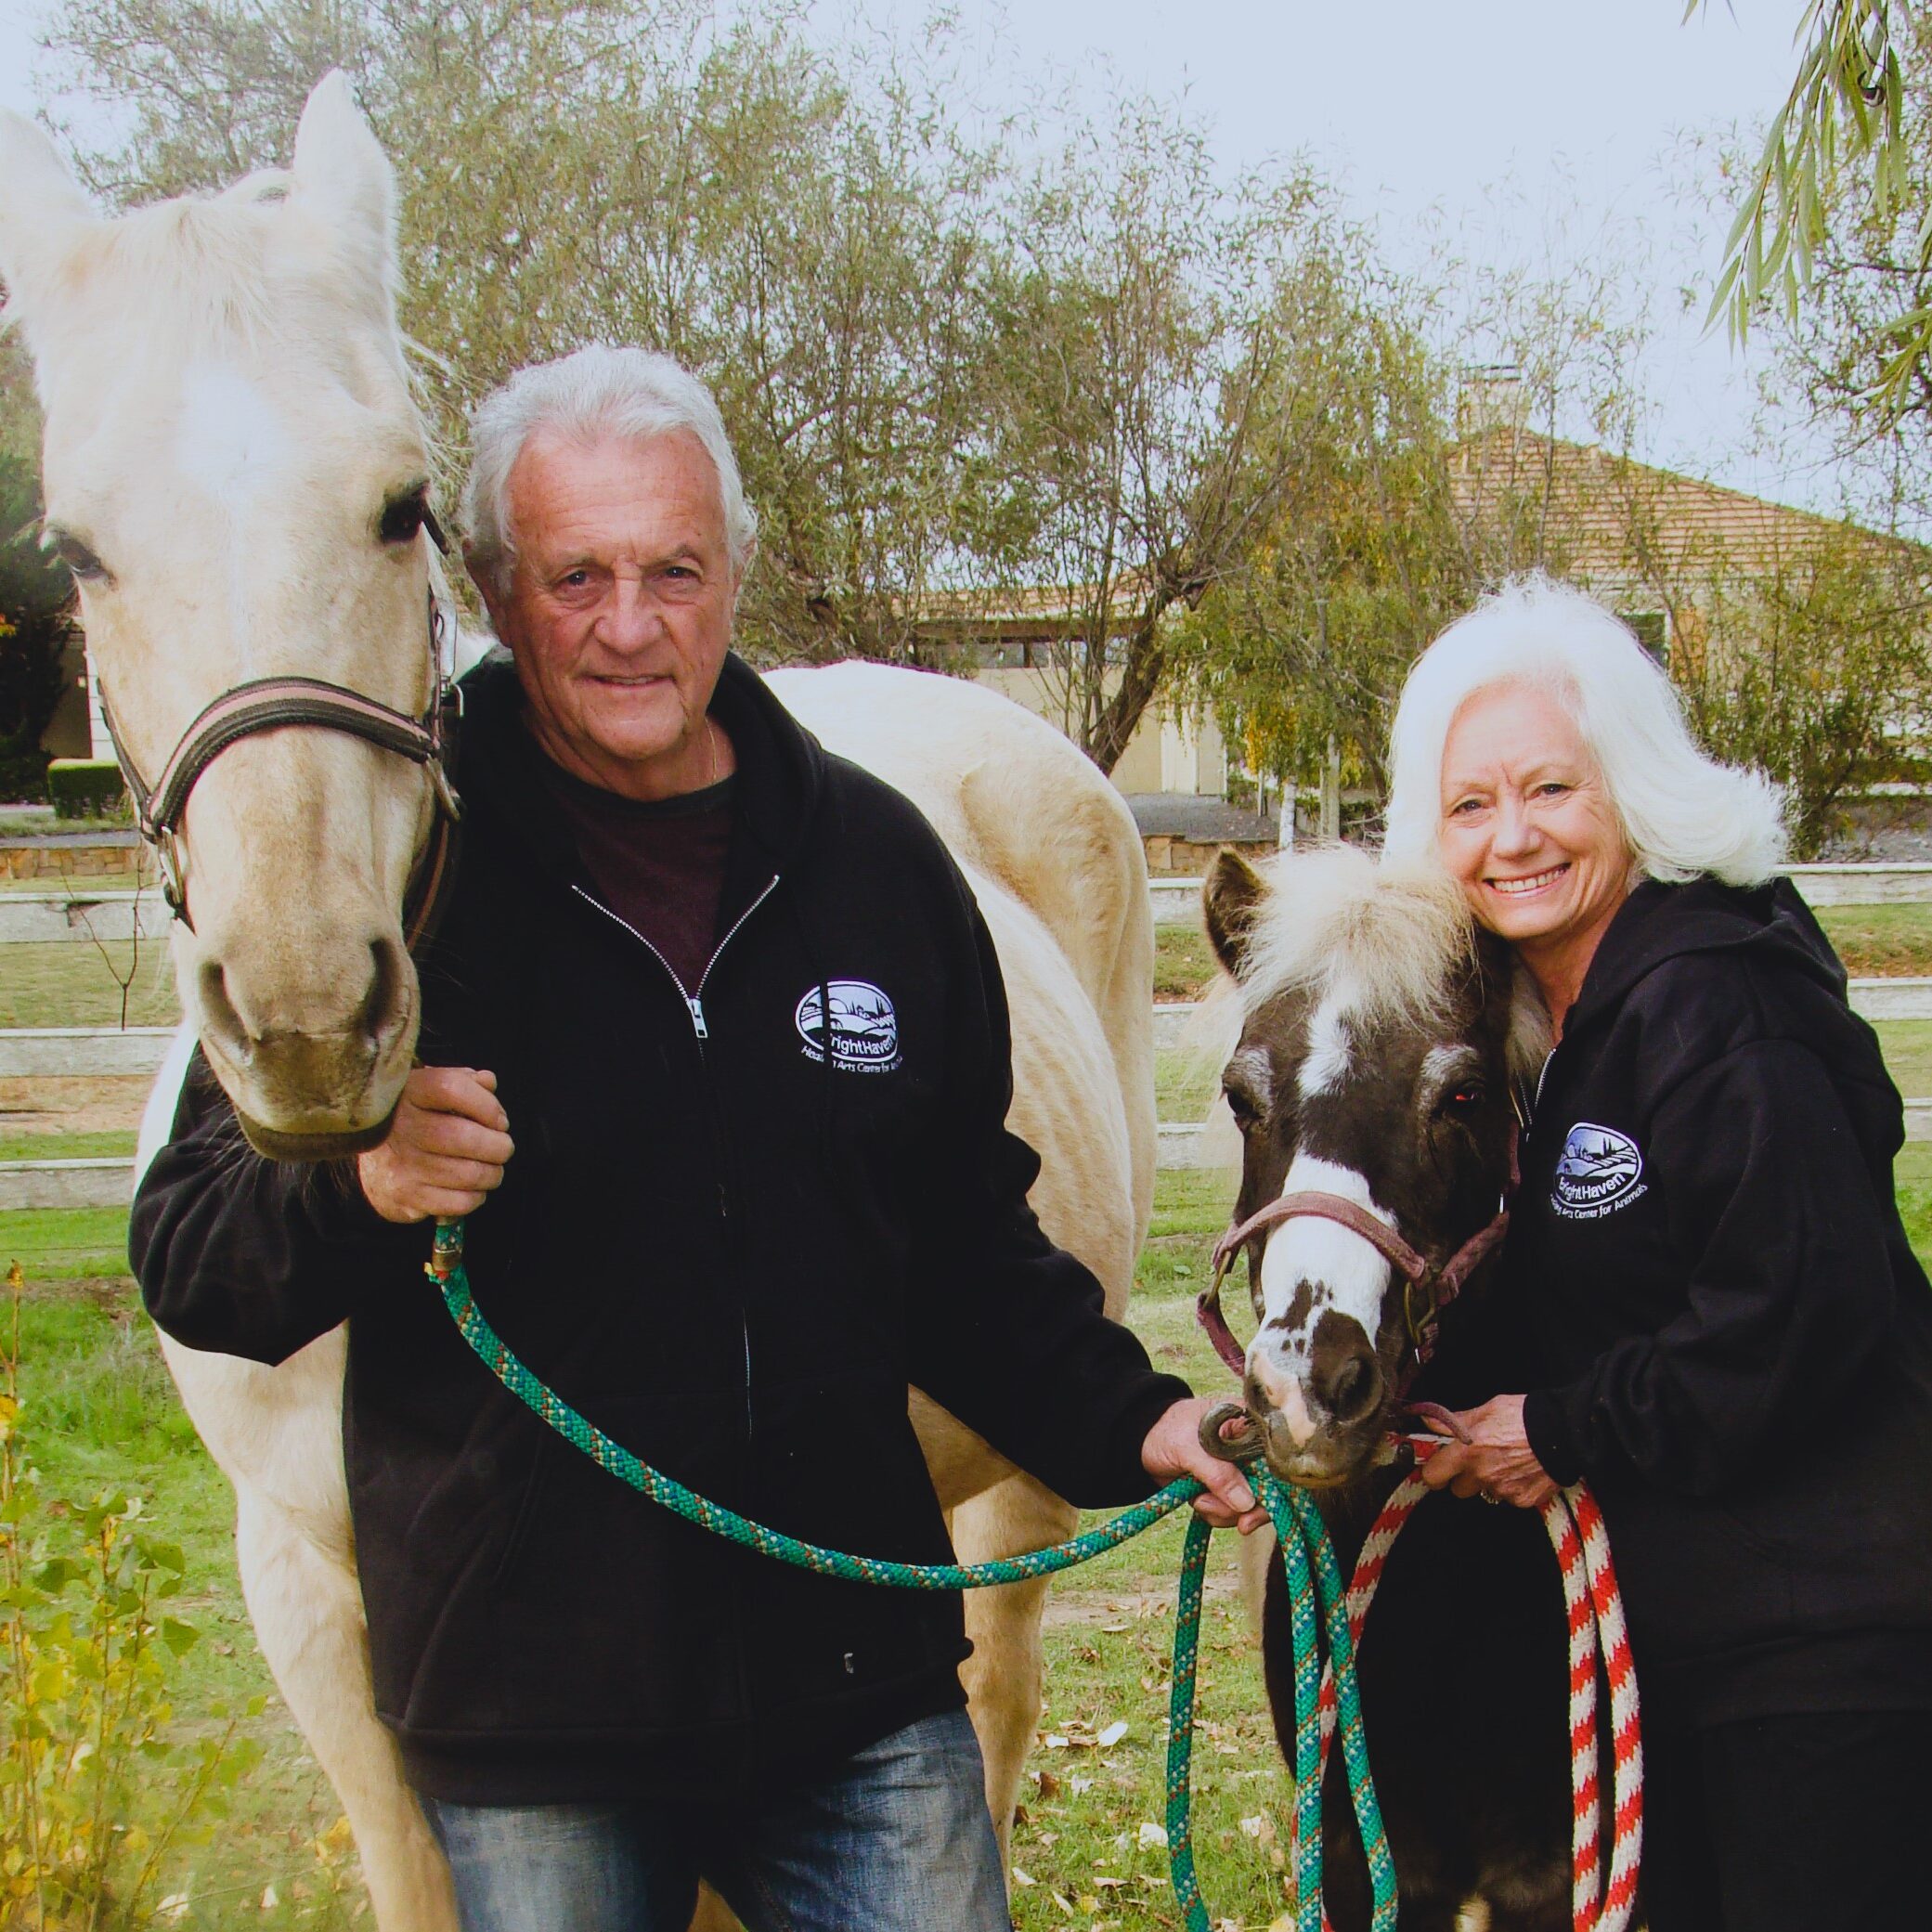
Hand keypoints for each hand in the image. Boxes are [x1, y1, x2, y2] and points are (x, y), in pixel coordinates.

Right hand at [357, 1067, 513, 1223]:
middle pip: (464, 1137)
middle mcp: (403, 1127)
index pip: (452, 1089)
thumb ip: (464, 1081)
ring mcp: (402, 1164)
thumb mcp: (431, 1089)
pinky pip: (458, 1202)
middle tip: (503, 1148)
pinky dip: (476, 1197)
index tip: (499, 1119)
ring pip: (468, 1174)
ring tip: (491, 1169)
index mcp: (410, 1093)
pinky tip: (472, 1188)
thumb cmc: (416, 1118)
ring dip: (493, 1174)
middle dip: (498, 1146)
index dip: (486, 1104)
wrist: (371, 1159)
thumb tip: (488, 1083)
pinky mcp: (406, 1196)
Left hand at [1142, 1397, 1269, 1534]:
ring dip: (1226, 1511)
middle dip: (1251, 1508)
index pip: (1277, 1456)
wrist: (1141, 1442)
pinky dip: (1216, 1513)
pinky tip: (1198, 1501)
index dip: (1276, 1484)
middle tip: (1242, 1525)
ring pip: (1250, 1504)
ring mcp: (1240, 1470)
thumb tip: (1247, 1503)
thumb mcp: (1189, 1448)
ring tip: (1199, 1499)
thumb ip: (1218, 1473)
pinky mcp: (1226, 1488)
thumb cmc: (1166, 1431)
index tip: (1260, 1507)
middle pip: (1271, 1486)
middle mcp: (1251, 1448)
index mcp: (1248, 1424)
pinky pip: (1232, 1511)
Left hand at [1415, 1395, 1556, 1509]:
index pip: (1432, 1476)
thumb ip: (1454, 1421)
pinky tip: (1521, 1470)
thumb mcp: (1486, 1410)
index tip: (1439, 1466)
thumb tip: (1429, 1422)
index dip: (1434, 1471)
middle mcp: (1481, 1475)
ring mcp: (1503, 1491)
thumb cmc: (1524, 1416)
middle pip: (1457, 1489)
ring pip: (1484, 1493)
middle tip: (1476, 1461)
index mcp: (1467, 1451)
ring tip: (1504, 1462)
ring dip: (1488, 1482)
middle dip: (1463, 1478)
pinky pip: (1508, 1498)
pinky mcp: (1522, 1500)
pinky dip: (1512, 1487)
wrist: (1564, 1432)